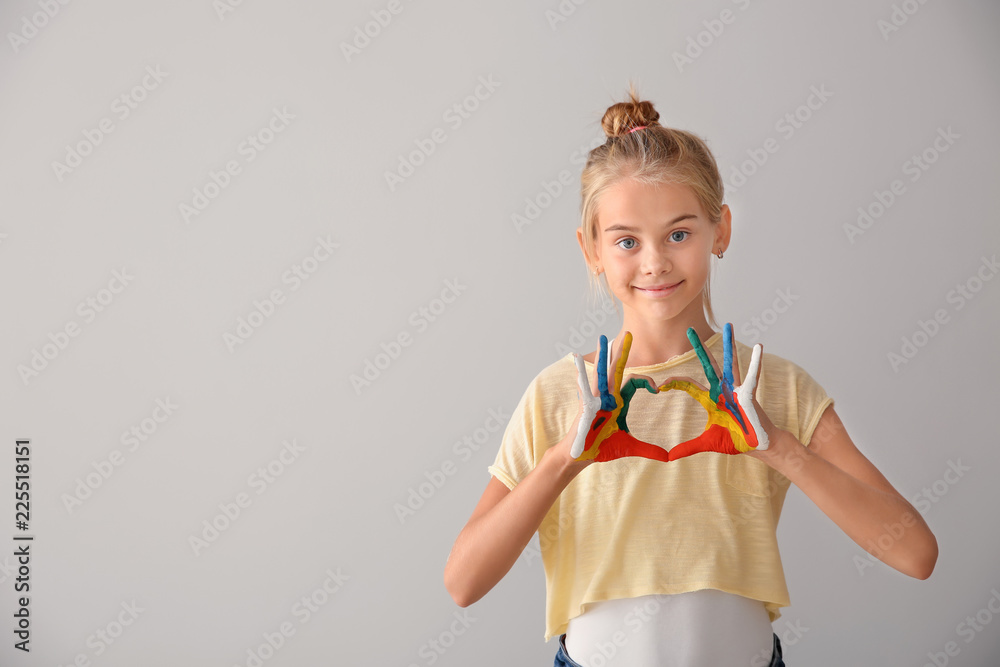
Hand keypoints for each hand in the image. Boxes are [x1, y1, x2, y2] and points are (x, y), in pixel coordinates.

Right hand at [570, 332, 667, 462]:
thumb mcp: (630, 446)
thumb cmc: (602, 448)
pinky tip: (578, 358)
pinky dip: (582, 372)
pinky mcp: (587, 405)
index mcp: (619, 401)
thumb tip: (668, 458)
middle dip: (623, 352)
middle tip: (630, 334)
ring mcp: (596, 399)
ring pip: (602, 372)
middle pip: (617, 369)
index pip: (635, 382)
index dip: (647, 381)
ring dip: (603, 355)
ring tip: (603, 338)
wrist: (583, 456)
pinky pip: (586, 386)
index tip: (659, 388)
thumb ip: (649, 450)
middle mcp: (608, 396)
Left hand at [655, 322, 770, 459]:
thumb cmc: (736, 441)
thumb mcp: (707, 443)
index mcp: (710, 399)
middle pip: (708, 364)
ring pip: (730, 363)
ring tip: (729, 325)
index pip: (688, 385)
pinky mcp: (749, 394)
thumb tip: (668, 458)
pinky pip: (752, 376)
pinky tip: (759, 347)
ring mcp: (736, 390)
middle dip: (699, 347)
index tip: (659, 385)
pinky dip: (755, 362)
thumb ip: (687, 448)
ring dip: (729, 345)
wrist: (759, 447)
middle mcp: (722, 390)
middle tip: (689, 329)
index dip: (674, 383)